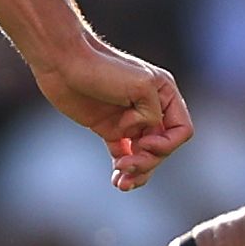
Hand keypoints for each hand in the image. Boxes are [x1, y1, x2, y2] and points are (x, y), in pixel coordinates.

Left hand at [34, 38, 193, 191]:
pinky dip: (123, 169)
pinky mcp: (109, 128)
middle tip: (126, 165)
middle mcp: (150, 108)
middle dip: (147, 161)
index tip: (144, 143)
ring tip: (122, 183)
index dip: (167, 144)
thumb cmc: (102, 67)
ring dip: (138, 172)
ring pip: (144, 156)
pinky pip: (124, 155)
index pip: (181, 130)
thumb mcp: (141, 85)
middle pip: (162, 147)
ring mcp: (129, 120)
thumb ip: (153, 113)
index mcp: (165, 94)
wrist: (63, 62)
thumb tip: (146, 134)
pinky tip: (116, 180)